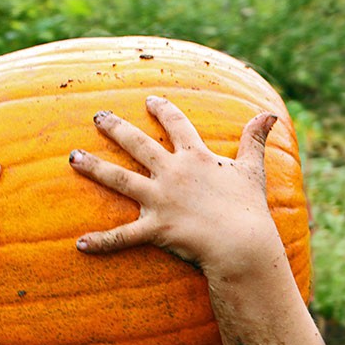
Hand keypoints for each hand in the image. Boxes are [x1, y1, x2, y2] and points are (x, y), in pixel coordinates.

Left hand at [67, 96, 279, 276]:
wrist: (242, 243)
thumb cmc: (249, 208)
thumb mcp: (253, 169)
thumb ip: (256, 139)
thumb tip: (271, 113)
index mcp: (196, 158)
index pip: (176, 125)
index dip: (163, 111)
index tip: (150, 101)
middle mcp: (173, 173)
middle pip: (138, 144)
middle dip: (116, 128)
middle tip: (98, 116)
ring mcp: (161, 200)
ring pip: (120, 179)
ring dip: (94, 167)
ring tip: (74, 158)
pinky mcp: (155, 228)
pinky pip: (123, 236)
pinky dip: (102, 242)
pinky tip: (81, 244)